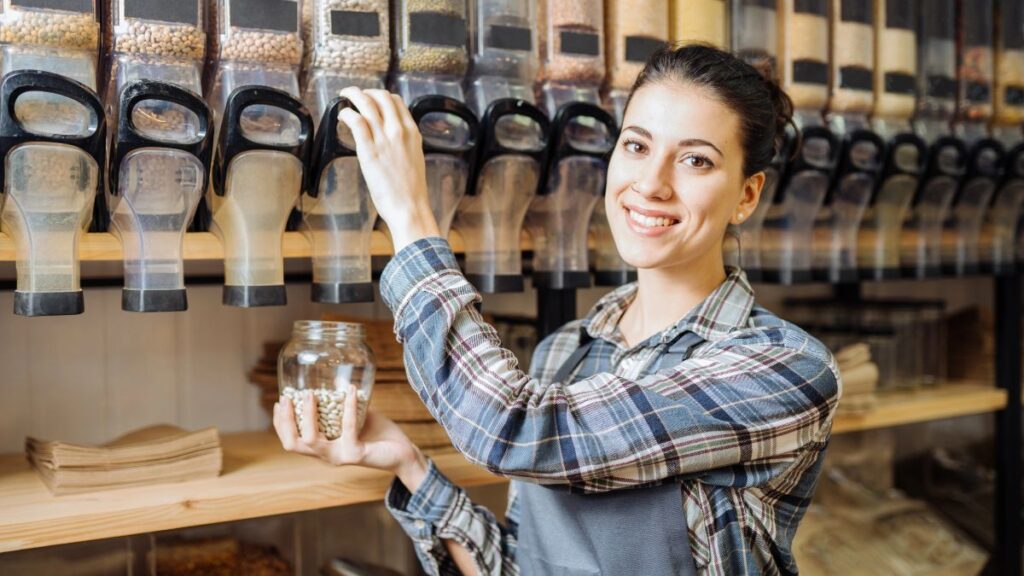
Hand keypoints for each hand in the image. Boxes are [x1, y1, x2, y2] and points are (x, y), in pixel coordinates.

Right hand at [273, 385, 429, 490]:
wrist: (403, 454)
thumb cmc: (379, 435)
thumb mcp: (357, 416)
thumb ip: (344, 404)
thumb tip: (337, 380)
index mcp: (323, 448)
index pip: (292, 441)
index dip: (281, 424)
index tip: (280, 402)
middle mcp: (326, 456)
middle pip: (293, 444)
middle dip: (285, 421)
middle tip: (287, 398)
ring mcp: (339, 457)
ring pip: (311, 441)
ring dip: (307, 415)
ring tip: (310, 394)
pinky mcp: (355, 454)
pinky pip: (347, 428)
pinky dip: (347, 406)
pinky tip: (350, 390)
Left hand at [338, 86, 440, 251]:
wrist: (409, 206)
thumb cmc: (411, 190)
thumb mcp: (414, 158)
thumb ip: (404, 144)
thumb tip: (391, 141)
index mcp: (412, 132)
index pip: (397, 102)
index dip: (382, 97)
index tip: (372, 99)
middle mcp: (399, 130)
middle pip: (381, 96)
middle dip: (366, 92)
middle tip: (355, 94)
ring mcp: (384, 139)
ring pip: (367, 103)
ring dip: (353, 95)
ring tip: (344, 96)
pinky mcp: (369, 150)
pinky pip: (356, 121)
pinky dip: (347, 114)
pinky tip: (342, 116)